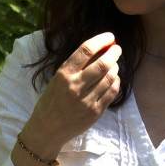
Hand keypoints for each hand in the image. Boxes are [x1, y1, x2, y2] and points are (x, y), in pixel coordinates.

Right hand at [22, 31, 121, 155]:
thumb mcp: (57, 79)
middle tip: (117, 49)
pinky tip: (114, 79)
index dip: (101, 40)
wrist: (47, 129)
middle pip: (103, 64)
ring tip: (114, 65)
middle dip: (114, 53)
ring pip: (110, 77)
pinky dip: (116, 82)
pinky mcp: (95, 112)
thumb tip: (99, 50)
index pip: (86, 50)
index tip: (110, 37)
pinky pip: (112, 92)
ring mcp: (87, 100)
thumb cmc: (51, 101)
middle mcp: (75, 86)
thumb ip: (75, 66)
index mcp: (64, 74)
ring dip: (115, 67)